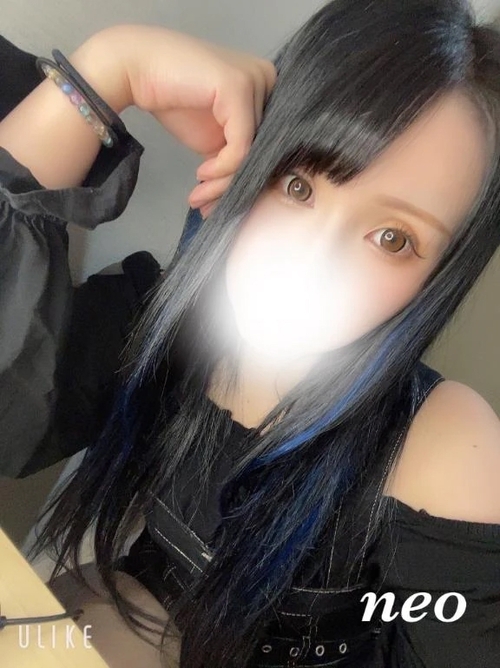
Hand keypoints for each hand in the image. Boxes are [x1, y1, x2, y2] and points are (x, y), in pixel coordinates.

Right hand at [91, 24, 275, 215]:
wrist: (136, 69)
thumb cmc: (173, 99)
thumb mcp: (213, 136)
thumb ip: (232, 156)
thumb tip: (242, 194)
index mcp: (265, 90)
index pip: (265, 145)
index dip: (240, 179)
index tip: (215, 202)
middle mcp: (268, 81)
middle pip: (261, 151)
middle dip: (231, 185)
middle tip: (206, 205)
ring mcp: (256, 81)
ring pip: (251, 153)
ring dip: (223, 183)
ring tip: (200, 196)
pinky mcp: (239, 87)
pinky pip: (240, 147)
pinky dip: (222, 168)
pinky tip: (202, 174)